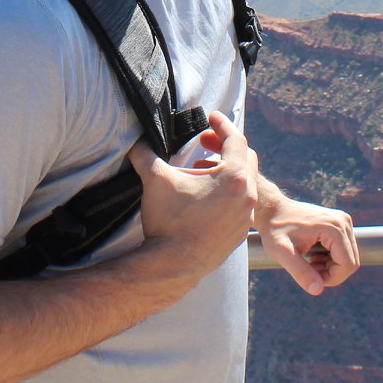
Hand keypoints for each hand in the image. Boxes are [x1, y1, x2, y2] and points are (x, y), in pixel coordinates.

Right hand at [126, 111, 257, 273]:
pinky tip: (207, 197)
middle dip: (226, 146)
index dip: (222, 124)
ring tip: (203, 170)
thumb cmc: (168, 221)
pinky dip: (228, 195)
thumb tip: (135, 141)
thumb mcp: (155, 179)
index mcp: (233, 176)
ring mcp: (245, 217)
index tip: (213, 116)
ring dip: (227, 172)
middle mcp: (247, 195)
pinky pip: (240, 206)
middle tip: (205, 140)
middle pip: (246, 158)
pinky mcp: (239, 234)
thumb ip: (146, 153)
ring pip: (245, 184)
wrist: (172, 266)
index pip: (235, 139)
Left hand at [256, 191, 359, 295]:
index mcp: (334, 228)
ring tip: (309, 261)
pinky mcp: (340, 223)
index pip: (347, 265)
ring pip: (348, 257)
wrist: (273, 211)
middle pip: (351, 262)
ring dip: (330, 267)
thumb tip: (318, 290)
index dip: (332, 278)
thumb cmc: (275, 230)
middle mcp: (344, 222)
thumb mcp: (283, 253)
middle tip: (308, 269)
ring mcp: (344, 221)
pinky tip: (313, 255)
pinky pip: (344, 250)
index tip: (311, 278)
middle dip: (331, 273)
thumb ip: (300, 272)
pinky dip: (330, 258)